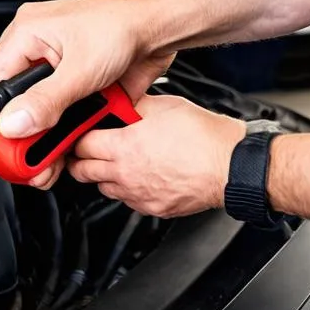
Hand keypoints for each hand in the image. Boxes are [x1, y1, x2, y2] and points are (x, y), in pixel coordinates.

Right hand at [0, 0, 173, 187]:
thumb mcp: (80, 70)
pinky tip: (70, 143)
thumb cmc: (123, 27)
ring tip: (53, 158)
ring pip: (39, 112)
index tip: (9, 144)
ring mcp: (57, 68)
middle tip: (32, 159)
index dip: (1, 116)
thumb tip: (14, 123)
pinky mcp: (74, 83)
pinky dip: (64, 130)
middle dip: (26, 134)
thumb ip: (46, 101)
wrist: (157, 33)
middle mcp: (38, 49)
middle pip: (16, 102)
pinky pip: (59, 112)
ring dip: (47, 136)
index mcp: (27, 33)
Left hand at [68, 95, 246, 216]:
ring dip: (104, 176)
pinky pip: (129, 201)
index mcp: (124, 147)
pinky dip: (129, 190)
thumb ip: (135, 104)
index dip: (78, 137)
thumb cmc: (204, 137)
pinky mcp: (154, 209)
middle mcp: (126, 175)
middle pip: (82, 172)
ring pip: (104, 189)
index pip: (81, 145)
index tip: (81, 134)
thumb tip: (121, 100)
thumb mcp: (164, 105)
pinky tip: (141, 177)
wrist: (231, 166)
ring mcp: (139, 195)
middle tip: (85, 151)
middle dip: (80, 160)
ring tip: (117, 162)